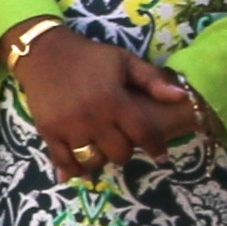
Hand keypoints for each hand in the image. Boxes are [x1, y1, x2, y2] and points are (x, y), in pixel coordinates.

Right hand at [10, 25, 208, 180]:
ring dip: (100, 160)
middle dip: (125, 151)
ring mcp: (69, 127)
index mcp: (115, 100)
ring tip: (102, 152)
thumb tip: (182, 96)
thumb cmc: (89, 57)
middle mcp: (93, 118)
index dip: (156, 148)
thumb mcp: (124, 61)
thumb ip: (153, 80)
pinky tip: (77, 173)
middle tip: (123, 144)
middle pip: (118, 153)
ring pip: (92, 161)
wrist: (44, 53)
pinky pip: (63, 160)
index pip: (143, 133)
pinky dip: (72, 170)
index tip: (162, 157)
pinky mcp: (49, 132)